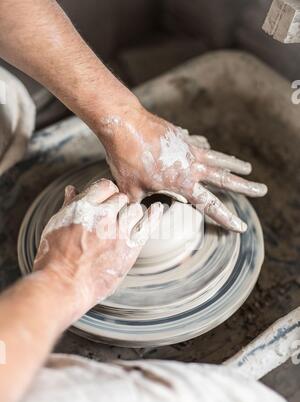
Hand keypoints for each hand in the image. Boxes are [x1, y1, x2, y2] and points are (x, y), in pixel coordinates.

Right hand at [33, 179, 162, 320]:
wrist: (64, 285)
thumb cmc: (55, 257)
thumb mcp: (56, 225)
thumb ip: (68, 205)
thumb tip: (72, 189)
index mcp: (83, 207)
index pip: (104, 186)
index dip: (105, 193)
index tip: (104, 202)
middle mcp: (103, 216)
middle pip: (120, 198)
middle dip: (117, 205)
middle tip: (111, 218)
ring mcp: (118, 232)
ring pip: (135, 210)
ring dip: (130, 214)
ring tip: (124, 225)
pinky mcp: (130, 248)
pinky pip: (148, 225)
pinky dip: (155, 215)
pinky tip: (157, 209)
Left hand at [100, 105, 266, 232]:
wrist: (125, 124)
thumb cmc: (126, 159)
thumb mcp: (130, 189)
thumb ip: (138, 204)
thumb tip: (135, 213)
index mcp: (182, 183)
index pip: (210, 205)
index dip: (226, 218)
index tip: (240, 227)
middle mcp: (192, 165)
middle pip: (226, 178)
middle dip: (246, 187)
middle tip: (263, 190)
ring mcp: (188, 148)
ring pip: (218, 158)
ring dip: (234, 164)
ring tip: (248, 168)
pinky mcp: (181, 137)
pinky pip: (199, 144)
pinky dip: (205, 148)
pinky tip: (207, 147)